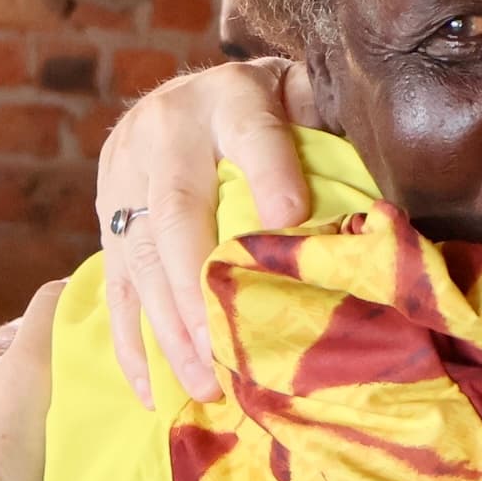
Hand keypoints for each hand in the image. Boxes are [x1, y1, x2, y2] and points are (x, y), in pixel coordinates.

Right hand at [94, 58, 310, 406]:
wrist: (189, 91)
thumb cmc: (269, 107)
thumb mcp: (302, 94)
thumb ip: (330, 127)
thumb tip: (374, 192)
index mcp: (227, 98)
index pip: (250, 132)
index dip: (269, 173)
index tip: (292, 216)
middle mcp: (164, 133)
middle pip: (176, 212)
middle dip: (198, 289)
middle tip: (225, 353)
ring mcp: (124, 178)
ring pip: (141, 257)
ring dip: (169, 329)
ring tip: (203, 384)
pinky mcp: (107, 218)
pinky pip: (114, 283)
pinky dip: (132, 341)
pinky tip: (152, 389)